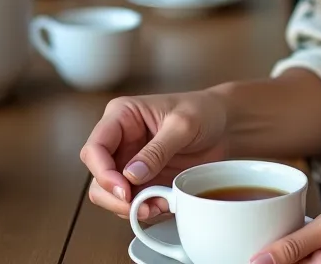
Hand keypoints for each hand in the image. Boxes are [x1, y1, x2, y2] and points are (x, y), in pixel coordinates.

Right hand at [80, 91, 228, 221]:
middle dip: (114, 196)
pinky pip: (132, 202)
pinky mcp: (143, 180)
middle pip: (97, 177)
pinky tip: (163, 204)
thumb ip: (158, 149)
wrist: (225, 124)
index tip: (123, 188)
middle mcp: (120, 140)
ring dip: (130, 207)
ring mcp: (130, 163)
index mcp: (123, 116)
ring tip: (156, 205)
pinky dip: (144, 209)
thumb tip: (131, 175)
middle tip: (138, 205)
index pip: (95, 147)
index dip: (102, 171)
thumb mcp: (183, 124)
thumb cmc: (204, 110)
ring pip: (110, 195)